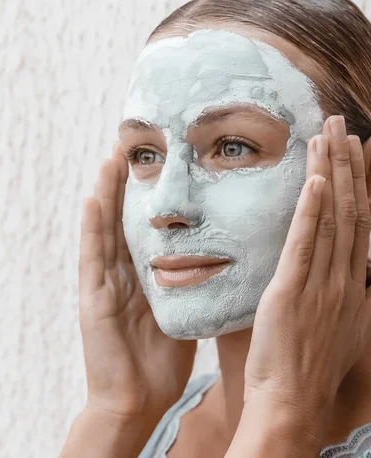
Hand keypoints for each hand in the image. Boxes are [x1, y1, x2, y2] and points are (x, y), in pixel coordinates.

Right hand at [78, 142, 196, 429]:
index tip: (151, 165)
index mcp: (137, 279)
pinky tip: (93, 199)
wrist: (137, 399)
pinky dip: (92, 228)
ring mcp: (102, 286)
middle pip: (118, 222)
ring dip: (104, 195)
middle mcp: (117, 276)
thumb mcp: (178, 312)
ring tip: (109, 160)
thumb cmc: (160, 361)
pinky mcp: (93, 300)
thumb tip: (213, 260)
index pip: (138, 229)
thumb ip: (184, 284)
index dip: (142, 198)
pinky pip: (92, 258)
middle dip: (121, 186)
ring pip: (102, 231)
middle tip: (126, 148)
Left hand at [243, 116, 370, 428]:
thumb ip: (330, 291)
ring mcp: (321, 284)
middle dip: (347, 165)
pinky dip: (311, 210)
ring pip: (331, 218)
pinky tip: (313, 179)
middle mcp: (343, 278)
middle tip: (343, 125)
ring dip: (330, 174)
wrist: (290, 401)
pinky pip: (305, 244)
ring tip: (328, 135)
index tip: (356, 151)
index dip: (358, 184)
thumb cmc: (303, 364)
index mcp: (350, 284)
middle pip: (350, 210)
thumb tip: (328, 268)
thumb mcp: (329, 323)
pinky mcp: (292, 291)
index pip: (359, 222)